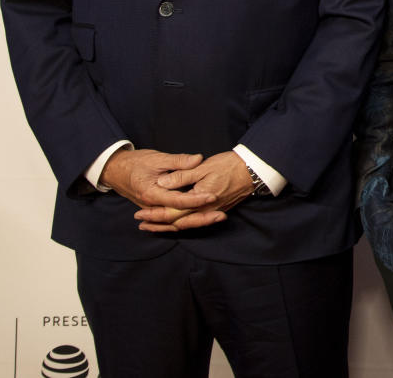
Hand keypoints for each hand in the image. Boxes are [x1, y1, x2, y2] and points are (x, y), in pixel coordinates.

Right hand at [99, 148, 216, 218]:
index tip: (213, 196)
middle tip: (221, 215)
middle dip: (200, 218)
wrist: (116, 170)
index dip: (196, 199)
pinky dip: (186, 222)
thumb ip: (178, 161)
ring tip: (217, 218)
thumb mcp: (157, 158)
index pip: (177, 201)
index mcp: (151, 193)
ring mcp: (153, 211)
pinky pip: (171, 220)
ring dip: (196, 221)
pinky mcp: (155, 210)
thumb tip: (198, 159)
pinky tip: (202, 221)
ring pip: (176, 222)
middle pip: (178, 218)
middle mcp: (151, 206)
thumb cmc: (136, 162)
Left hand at [132, 151, 254, 231]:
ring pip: (185, 224)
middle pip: (177, 222)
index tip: (140, 213)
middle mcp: (205, 210)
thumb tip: (162, 182)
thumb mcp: (203, 167)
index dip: (155, 213)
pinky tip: (174, 222)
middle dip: (158, 223)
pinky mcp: (215, 210)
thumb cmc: (229, 166)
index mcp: (200, 199)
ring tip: (151, 225)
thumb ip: (182, 175)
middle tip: (141, 222)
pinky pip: (194, 221)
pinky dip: (181, 223)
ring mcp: (211, 212)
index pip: (173, 211)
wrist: (252, 170)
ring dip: (167, 226)